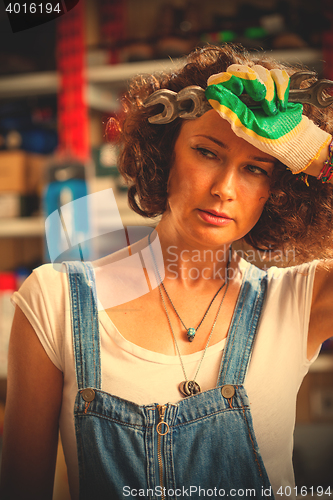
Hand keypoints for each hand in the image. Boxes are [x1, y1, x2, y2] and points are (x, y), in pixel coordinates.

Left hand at [205, 64, 330, 172]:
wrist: (291, 139)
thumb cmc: (266, 138)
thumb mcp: (245, 126)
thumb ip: (229, 108)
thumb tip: (213, 93)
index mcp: (231, 102)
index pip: (218, 80)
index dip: (225, 79)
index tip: (237, 88)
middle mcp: (243, 91)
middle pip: (238, 69)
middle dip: (251, 81)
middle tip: (260, 98)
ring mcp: (260, 85)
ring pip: (259, 69)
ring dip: (269, 90)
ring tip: (272, 110)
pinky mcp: (276, 83)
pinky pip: (277, 74)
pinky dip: (281, 89)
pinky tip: (281, 104)